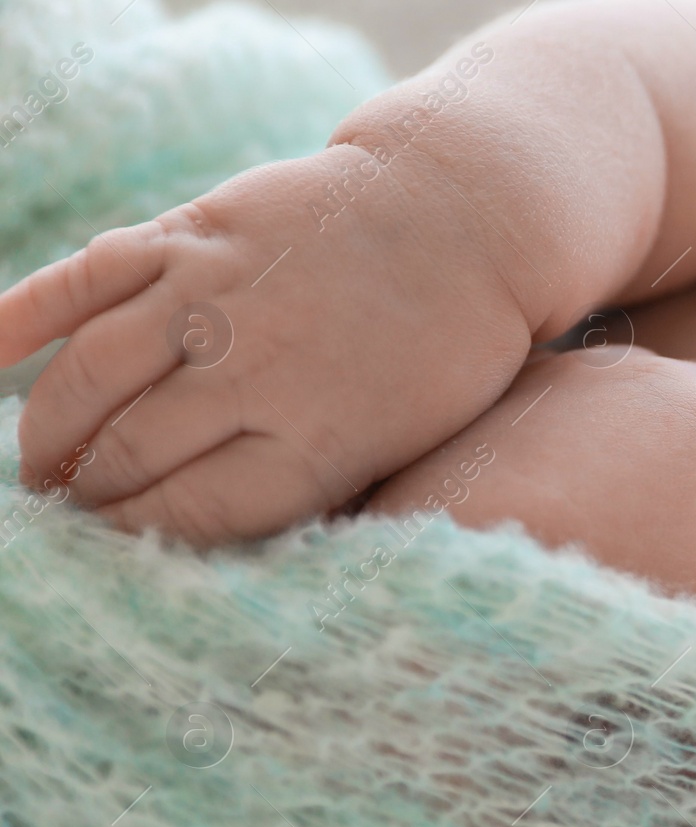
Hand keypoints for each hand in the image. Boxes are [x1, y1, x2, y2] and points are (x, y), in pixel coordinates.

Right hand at [0, 144, 531, 544]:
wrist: (464, 219)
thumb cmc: (443, 352)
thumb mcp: (401, 444)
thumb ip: (311, 485)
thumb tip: (213, 534)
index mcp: (319, 440)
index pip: (194, 515)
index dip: (141, 539)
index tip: (116, 551)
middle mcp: (257, 370)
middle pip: (132, 455)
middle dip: (90, 497)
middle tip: (69, 516)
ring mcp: (216, 294)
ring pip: (93, 377)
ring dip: (51, 432)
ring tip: (41, 469)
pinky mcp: (195, 233)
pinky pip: (86, 278)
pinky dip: (23, 315)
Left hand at [365, 347, 695, 666]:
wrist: (416, 563)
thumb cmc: (578, 587)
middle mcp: (658, 379)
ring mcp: (582, 376)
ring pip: (666, 408)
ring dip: (679, 461)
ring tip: (640, 537)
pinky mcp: (518, 390)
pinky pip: (593, 409)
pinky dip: (608, 451)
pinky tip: (568, 512)